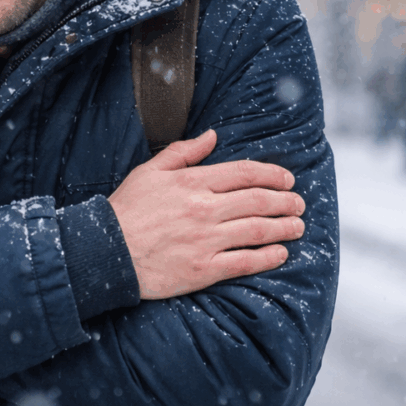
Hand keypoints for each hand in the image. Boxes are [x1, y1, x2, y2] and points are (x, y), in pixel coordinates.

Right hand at [108, 129, 304, 298]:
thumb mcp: (150, 171)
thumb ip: (184, 152)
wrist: (106, 251)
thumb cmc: (126, 210)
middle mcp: (204, 209)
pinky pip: (245, 262)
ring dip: (284, 227)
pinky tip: (281, 253)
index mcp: (193, 182)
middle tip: (299, 204)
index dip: (273, 175)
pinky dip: (268, 257)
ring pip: (258, 231)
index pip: (245, 173)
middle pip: (258, 201)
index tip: (288, 180)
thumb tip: (213, 136)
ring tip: (298, 226)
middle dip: (285, 201)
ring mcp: (206, 240)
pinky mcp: (203, 269)